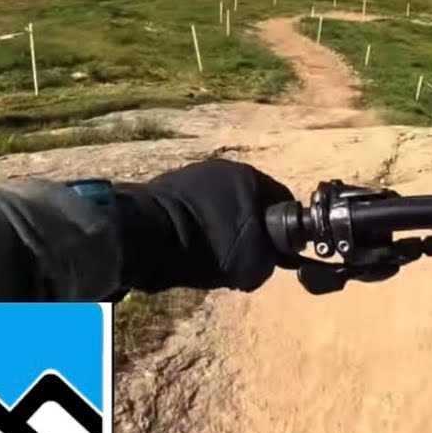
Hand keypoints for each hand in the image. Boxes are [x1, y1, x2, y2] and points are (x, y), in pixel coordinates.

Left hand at [114, 159, 294, 292]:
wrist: (148, 235)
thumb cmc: (208, 247)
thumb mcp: (253, 265)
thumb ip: (269, 258)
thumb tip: (266, 259)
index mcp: (252, 177)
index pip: (282, 202)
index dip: (283, 230)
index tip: (276, 252)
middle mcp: (226, 167)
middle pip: (250, 201)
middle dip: (249, 226)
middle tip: (243, 255)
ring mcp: (194, 172)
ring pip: (221, 203)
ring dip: (222, 224)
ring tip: (213, 253)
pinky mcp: (168, 183)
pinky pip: (195, 206)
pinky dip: (197, 223)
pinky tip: (190, 244)